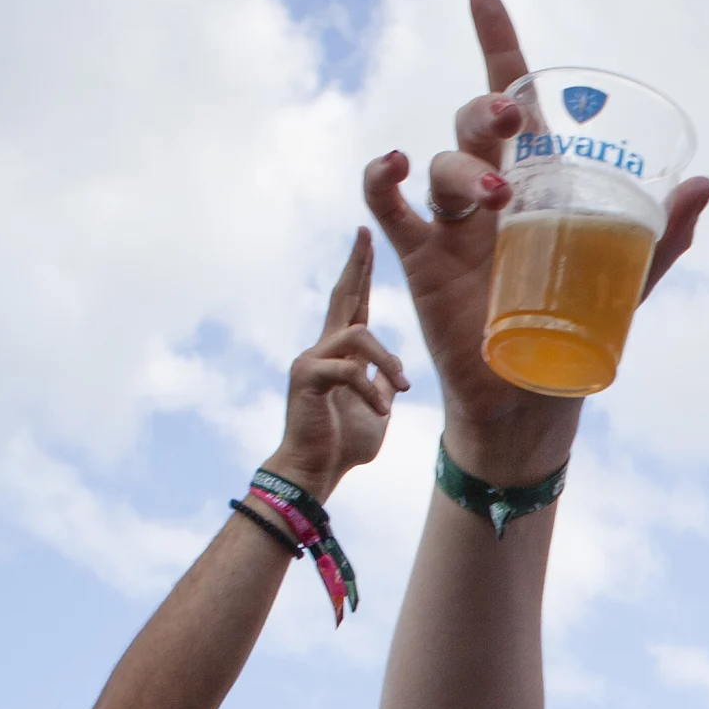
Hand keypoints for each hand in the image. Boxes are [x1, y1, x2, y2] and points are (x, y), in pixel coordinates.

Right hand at [266, 230, 407, 505]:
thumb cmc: (342, 445)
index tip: (367, 240)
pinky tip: (381, 413)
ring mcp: (312, 360)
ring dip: (387, 361)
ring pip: (358, 335)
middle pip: (342, 298)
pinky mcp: (308, 378)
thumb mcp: (375, 411)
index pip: (353, 304)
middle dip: (357, 267)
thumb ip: (380, 387)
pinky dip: (370, 391)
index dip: (361, 273)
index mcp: (341, 354)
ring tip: (400, 390)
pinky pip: (348, 369)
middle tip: (366, 236)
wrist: (315, 472)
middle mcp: (322, 348)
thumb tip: (393, 375)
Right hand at [362, 0, 708, 475]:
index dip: (498, 46)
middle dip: (486, 105)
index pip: (515, 99)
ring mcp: (451, 222)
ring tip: (493, 197)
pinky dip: (382, 178)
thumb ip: (661, 236)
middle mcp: (489, 190)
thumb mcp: (628, 280)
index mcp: (537, 181)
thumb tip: (704, 185)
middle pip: (475, 124)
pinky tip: (393, 164)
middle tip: (508, 117)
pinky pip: (389, 204)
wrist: (534, 397)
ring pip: (440, 163)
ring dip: (460, 165)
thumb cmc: (578, 328)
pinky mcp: (420, 256)